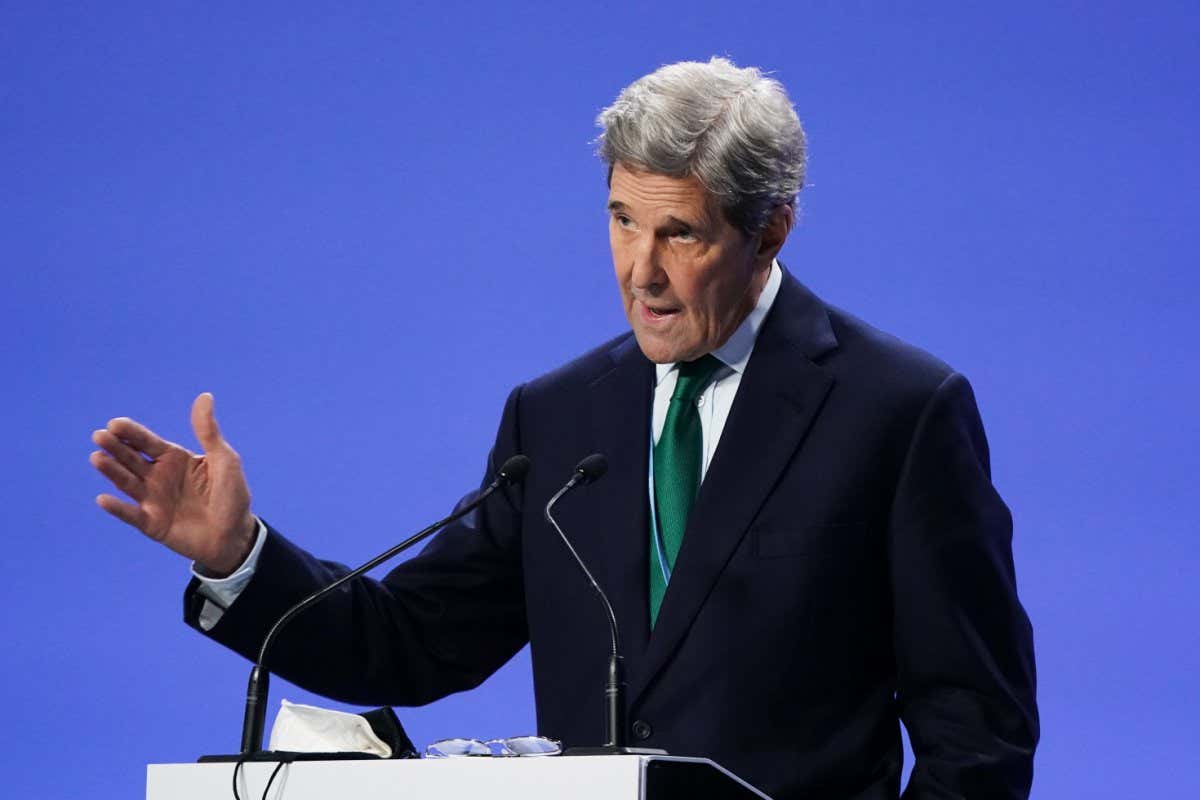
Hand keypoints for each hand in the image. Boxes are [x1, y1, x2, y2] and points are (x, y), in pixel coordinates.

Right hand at [90, 392, 255, 576]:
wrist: (235, 535)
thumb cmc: (232, 495)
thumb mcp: (224, 460)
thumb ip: (208, 432)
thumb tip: (205, 396)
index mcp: (174, 459)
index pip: (147, 442)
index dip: (132, 433)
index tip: (115, 423)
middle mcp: (158, 477)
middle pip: (132, 459)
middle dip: (115, 447)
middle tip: (100, 436)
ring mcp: (153, 500)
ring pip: (127, 483)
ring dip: (112, 471)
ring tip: (96, 457)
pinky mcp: (152, 524)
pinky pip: (131, 515)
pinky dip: (118, 509)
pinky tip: (103, 499)